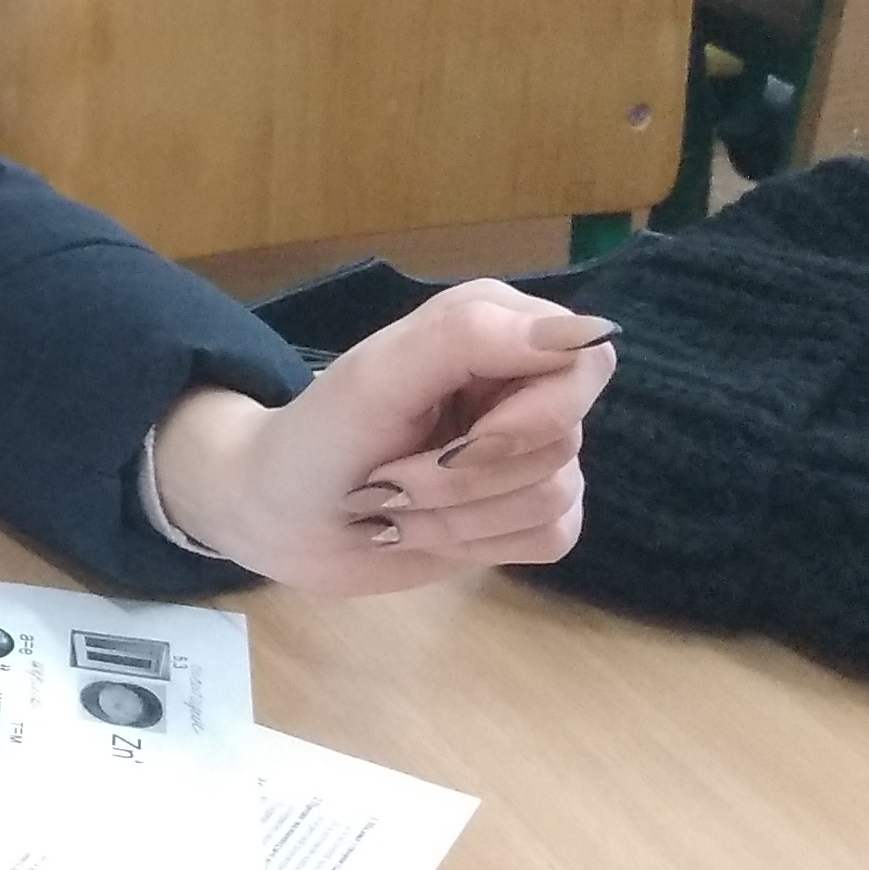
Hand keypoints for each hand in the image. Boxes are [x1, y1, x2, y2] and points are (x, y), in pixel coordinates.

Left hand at [146, 283, 619, 595]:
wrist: (279, 518)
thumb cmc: (319, 437)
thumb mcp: (379, 376)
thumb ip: (470, 337)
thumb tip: (589, 334)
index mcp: (498, 326)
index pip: (585, 363)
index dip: (534, 417)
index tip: (463, 440)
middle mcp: (523, 382)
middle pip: (564, 441)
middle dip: (466, 476)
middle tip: (393, 475)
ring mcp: (527, 451)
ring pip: (556, 497)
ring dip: (459, 516)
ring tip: (396, 501)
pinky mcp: (522, 513)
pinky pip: (553, 537)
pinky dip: (479, 543)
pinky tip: (425, 529)